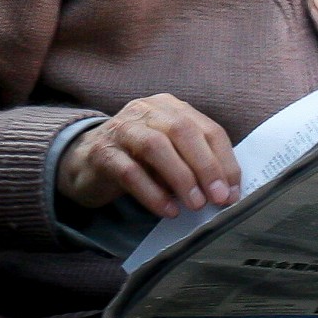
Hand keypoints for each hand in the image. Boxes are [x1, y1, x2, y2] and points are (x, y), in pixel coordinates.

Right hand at [57, 94, 240, 217]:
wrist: (83, 162)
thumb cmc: (137, 160)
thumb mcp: (169, 156)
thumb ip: (193, 163)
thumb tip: (226, 191)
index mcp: (170, 107)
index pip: (207, 128)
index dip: (224, 160)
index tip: (233, 191)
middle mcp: (147, 110)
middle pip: (183, 131)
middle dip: (206, 166)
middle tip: (219, 198)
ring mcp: (122, 128)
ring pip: (156, 146)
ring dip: (181, 177)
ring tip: (195, 205)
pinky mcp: (102, 152)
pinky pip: (130, 171)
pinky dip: (152, 193)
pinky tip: (167, 210)